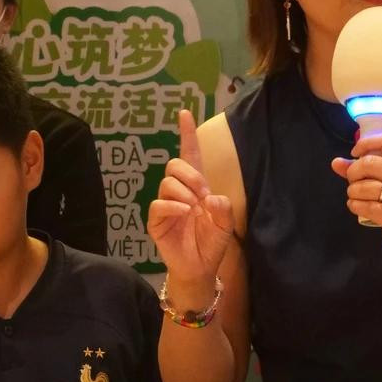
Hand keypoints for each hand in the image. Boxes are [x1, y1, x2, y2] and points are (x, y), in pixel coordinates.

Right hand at [146, 109, 233, 300]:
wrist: (200, 268)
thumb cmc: (211, 243)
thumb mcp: (225, 224)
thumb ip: (223, 208)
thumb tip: (211, 196)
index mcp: (196, 186)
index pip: (189, 155)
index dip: (187, 134)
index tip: (185, 113)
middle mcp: (178, 192)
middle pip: (174, 165)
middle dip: (191, 175)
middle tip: (203, 194)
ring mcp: (165, 205)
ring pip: (167, 182)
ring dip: (184, 192)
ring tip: (194, 209)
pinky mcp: (156, 220)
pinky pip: (158, 203)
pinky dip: (173, 205)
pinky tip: (185, 213)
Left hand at [332, 133, 381, 254]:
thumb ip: (363, 168)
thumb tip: (336, 162)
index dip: (366, 143)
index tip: (355, 154)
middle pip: (370, 162)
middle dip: (353, 172)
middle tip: (353, 181)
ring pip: (364, 186)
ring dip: (352, 192)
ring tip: (356, 196)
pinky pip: (365, 206)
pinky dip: (355, 205)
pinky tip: (357, 206)